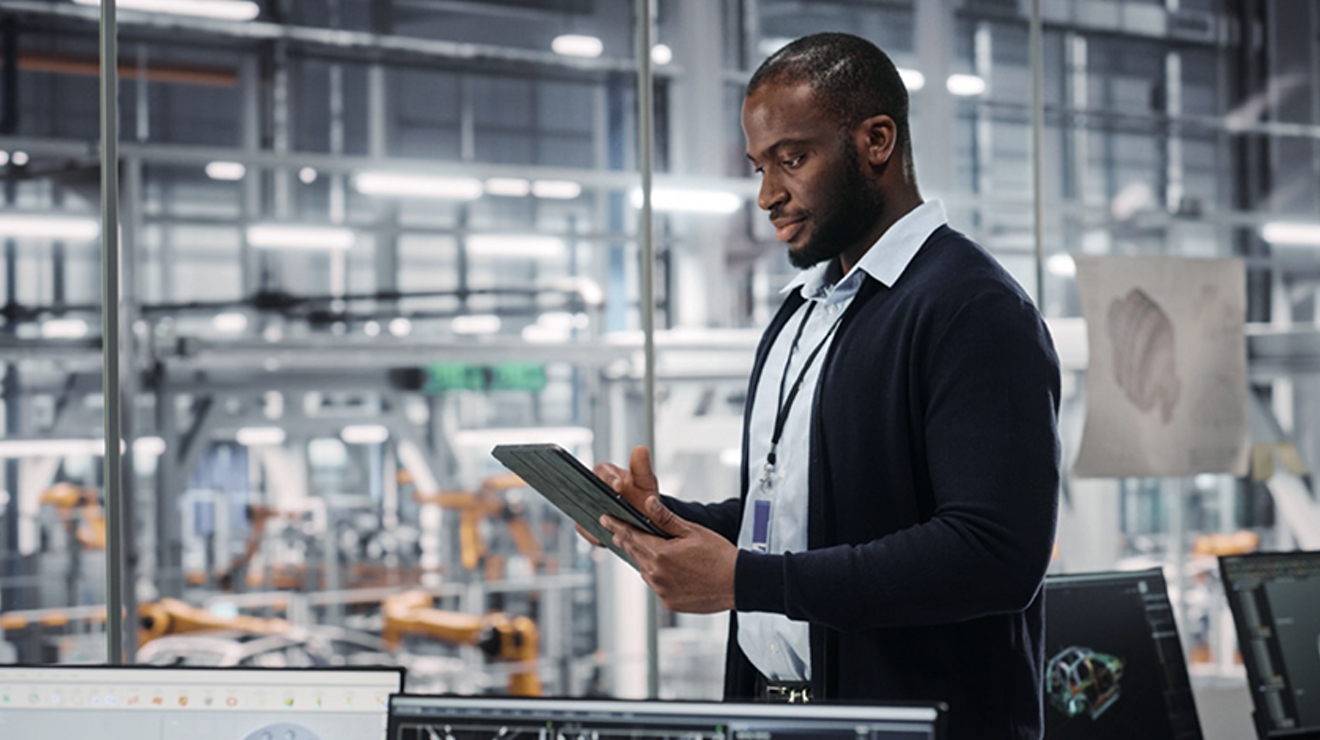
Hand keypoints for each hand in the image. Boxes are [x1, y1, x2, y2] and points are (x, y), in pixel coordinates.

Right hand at [578, 446, 659, 547]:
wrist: (644, 520)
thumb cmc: (643, 496)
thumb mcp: (646, 482)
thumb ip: (642, 468)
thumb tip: (640, 449)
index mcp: (607, 473)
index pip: (602, 471)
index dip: (609, 478)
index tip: (618, 486)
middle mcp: (593, 488)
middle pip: (584, 490)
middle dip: (593, 500)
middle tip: (605, 509)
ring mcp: (588, 506)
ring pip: (582, 510)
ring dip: (591, 518)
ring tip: (604, 527)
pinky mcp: (587, 523)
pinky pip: (584, 527)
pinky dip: (592, 533)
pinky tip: (602, 537)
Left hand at [600, 496, 735, 613]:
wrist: (738, 583)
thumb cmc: (719, 555)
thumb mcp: (692, 531)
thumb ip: (666, 519)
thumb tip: (649, 503)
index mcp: (660, 554)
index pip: (631, 536)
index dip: (616, 526)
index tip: (605, 519)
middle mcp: (657, 575)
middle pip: (635, 553)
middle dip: (626, 540)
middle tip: (616, 531)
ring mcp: (662, 591)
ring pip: (645, 571)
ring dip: (643, 559)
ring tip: (646, 549)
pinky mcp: (670, 603)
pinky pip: (657, 586)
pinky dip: (659, 576)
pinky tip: (668, 569)